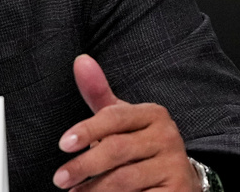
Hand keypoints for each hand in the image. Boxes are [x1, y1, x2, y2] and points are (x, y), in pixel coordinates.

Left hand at [53, 55, 199, 190]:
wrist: (180, 178)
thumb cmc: (139, 144)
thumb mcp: (121, 118)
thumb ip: (99, 93)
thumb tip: (81, 61)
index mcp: (153, 114)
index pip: (115, 118)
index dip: (87, 130)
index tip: (63, 144)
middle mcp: (168, 137)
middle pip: (117, 150)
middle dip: (83, 165)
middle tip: (60, 179)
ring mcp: (175, 167)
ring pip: (125, 179)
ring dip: (94, 188)